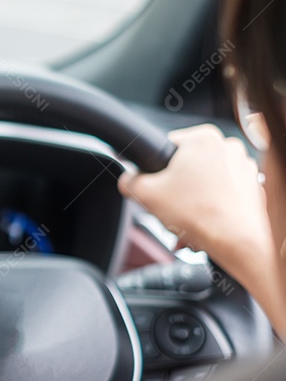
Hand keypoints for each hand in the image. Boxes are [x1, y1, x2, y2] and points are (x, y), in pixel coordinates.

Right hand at [118, 124, 272, 272]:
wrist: (238, 242)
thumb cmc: (201, 215)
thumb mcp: (146, 195)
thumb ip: (129, 181)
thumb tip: (128, 180)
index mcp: (203, 139)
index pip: (167, 146)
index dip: (156, 169)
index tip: (156, 186)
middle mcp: (228, 147)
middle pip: (187, 166)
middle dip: (176, 190)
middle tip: (170, 208)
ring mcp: (244, 168)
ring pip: (206, 182)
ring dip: (192, 202)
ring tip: (185, 223)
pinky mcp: (252, 188)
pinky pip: (223, 195)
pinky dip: (211, 208)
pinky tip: (201, 225)